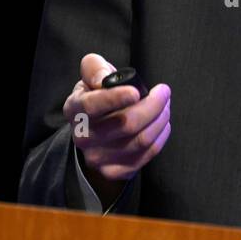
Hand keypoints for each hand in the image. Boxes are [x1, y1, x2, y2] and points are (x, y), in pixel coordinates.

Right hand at [64, 54, 170, 194]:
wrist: (93, 134)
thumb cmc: (97, 97)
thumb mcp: (91, 77)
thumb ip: (94, 68)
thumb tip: (103, 79)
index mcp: (75, 109)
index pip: (92, 106)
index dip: (115, 98)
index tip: (136, 92)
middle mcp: (83, 137)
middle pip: (126, 124)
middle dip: (153, 105)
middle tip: (164, 92)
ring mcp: (98, 158)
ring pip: (141, 140)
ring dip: (161, 119)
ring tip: (164, 106)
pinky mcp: (115, 171)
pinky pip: (148, 154)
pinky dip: (161, 135)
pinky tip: (161, 124)